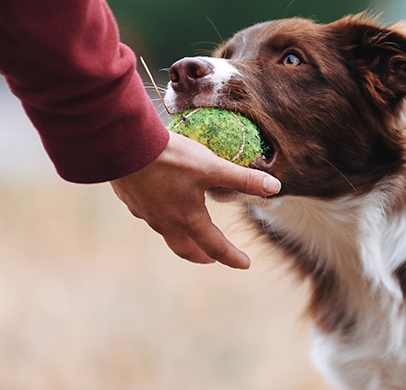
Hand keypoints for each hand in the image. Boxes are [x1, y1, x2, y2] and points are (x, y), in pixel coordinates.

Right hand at [110, 132, 280, 268]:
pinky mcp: (132, 201)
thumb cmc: (171, 159)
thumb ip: (243, 178)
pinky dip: (164, 219)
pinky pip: (152, 217)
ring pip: (168, 234)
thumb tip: (275, 187)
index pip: (216, 247)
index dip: (233, 257)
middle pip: (186, 249)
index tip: (245, 264)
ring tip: (190, 231)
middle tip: (213, 257)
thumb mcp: (212, 167)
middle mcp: (166, 223)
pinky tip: (164, 205)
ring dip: (183, 238)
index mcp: (188, 219)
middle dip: (203, 255)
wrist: (124, 146)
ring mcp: (146, 214)